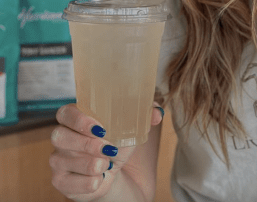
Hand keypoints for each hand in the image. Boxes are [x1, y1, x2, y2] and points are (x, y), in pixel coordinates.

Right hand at [49, 102, 163, 200]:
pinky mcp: (60, 181)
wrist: (113, 171)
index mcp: (76, 117)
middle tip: (108, 148)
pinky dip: (86, 183)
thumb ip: (145, 115)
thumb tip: (158, 113)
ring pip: (61, 160)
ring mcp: (58, 160)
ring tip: (108, 164)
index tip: (101, 128)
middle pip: (59, 136)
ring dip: (89, 164)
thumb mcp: (131, 127)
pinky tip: (101, 179)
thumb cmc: (117, 142)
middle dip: (85, 144)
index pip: (65, 113)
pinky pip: (66, 183)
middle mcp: (62, 137)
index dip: (79, 119)